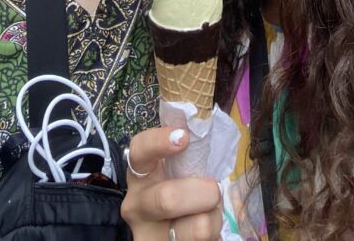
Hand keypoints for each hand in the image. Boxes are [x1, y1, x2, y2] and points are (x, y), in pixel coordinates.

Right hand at [120, 126, 222, 240]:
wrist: (173, 234)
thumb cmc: (182, 190)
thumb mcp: (178, 172)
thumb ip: (187, 154)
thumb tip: (207, 124)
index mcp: (140, 176)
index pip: (139, 152)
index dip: (159, 142)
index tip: (184, 138)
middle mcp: (137, 207)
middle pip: (169, 199)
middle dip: (205, 192)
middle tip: (214, 190)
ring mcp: (149, 237)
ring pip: (198, 228)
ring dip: (215, 217)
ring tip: (209, 214)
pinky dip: (216, 234)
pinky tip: (205, 232)